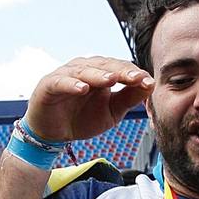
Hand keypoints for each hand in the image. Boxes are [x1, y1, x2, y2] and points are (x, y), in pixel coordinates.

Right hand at [23, 57, 153, 142]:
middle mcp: (84, 68)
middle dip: (122, 71)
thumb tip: (150, 86)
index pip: (121, 68)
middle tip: (135, 78)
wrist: (53, 133)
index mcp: (101, 72)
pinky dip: (72, 84)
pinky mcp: (49, 84)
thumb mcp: (112, 112)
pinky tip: (82, 89)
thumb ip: (129, 99)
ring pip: (84, 71)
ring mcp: (66, 75)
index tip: (149, 83)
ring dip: (98, 75)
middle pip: (105, 66)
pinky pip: (62, 82)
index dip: (134, 74)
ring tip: (111, 80)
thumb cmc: (82, 118)